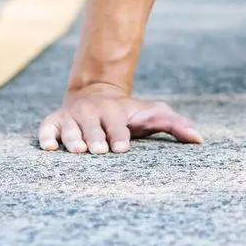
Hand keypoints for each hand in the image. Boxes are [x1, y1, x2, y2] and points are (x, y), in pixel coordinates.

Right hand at [37, 85, 202, 154]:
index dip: (120, 135)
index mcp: (116, 111)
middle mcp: (93, 112)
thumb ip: (174, 124)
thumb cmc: (129, 113)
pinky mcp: (54, 121)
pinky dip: (46, 136)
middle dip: (96, 138)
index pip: (119, 125)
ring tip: (76, 151)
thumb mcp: (152, 114)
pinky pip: (47, 128)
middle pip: (94, 127)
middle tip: (98, 150)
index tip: (122, 148)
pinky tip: (48, 147)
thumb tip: (199, 139)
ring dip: (72, 138)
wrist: (95, 93)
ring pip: (71, 127)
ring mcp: (72, 116)